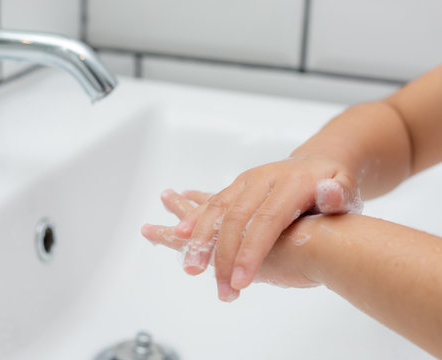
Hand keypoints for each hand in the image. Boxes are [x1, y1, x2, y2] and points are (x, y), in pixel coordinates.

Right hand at [170, 156, 361, 299]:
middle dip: (223, 255)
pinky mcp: (236, 186)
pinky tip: (179, 235)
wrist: (317, 164)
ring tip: (191, 268)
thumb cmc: (334, 187)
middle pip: (236, 218)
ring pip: (217, 209)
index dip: (250, 252)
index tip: (241, 281)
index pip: (266, 221)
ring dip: (200, 240)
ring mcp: (246, 181)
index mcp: (290, 184)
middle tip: (221, 289)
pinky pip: (212, 202)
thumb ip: (339, 194)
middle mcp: (263, 180)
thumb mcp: (346, 189)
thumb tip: (331, 194)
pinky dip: (194, 220)